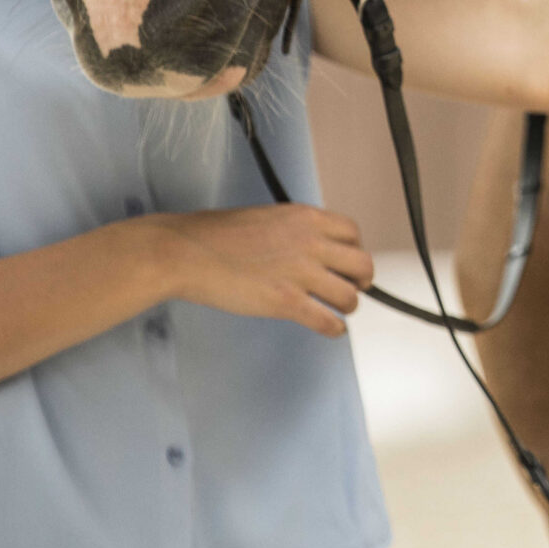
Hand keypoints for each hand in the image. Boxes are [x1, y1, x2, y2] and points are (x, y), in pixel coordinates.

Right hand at [152, 205, 373, 336]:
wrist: (187, 252)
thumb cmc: (215, 234)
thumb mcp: (266, 217)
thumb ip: (292, 231)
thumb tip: (305, 248)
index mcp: (305, 218)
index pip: (352, 232)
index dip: (354, 250)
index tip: (347, 262)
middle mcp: (310, 242)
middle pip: (361, 263)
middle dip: (361, 279)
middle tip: (354, 289)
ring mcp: (300, 273)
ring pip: (350, 295)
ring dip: (348, 306)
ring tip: (338, 311)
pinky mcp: (287, 302)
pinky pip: (327, 320)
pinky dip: (334, 329)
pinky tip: (330, 330)